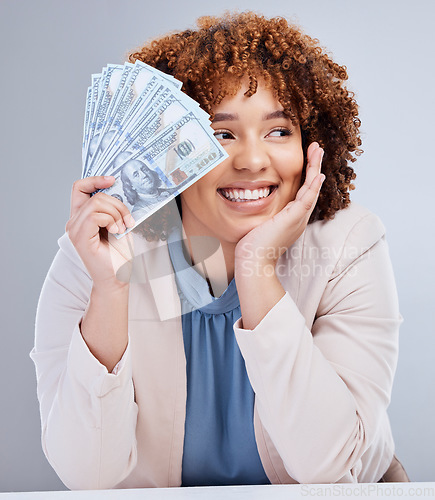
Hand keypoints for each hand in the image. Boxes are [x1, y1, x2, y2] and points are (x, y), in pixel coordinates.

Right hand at [66, 176, 135, 288]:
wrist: (117, 278)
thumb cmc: (118, 255)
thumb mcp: (119, 224)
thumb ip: (113, 207)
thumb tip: (117, 189)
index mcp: (82, 217)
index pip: (80, 188)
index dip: (95, 180)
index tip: (112, 180)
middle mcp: (74, 222)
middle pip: (94, 195)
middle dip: (117, 203)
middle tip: (128, 220)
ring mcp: (75, 230)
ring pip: (96, 203)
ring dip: (116, 213)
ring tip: (122, 228)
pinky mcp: (80, 238)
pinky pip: (95, 216)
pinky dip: (111, 220)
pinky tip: (116, 231)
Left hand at [235, 142, 324, 274]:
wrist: (253, 263)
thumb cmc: (252, 248)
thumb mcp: (259, 225)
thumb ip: (262, 215)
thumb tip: (252, 204)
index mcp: (291, 219)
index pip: (302, 192)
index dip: (307, 175)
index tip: (308, 160)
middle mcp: (298, 219)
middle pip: (311, 188)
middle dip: (314, 167)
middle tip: (317, 149)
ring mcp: (297, 219)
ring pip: (311, 190)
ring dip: (316, 169)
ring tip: (318, 151)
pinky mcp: (293, 220)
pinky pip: (307, 200)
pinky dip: (313, 186)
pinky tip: (318, 174)